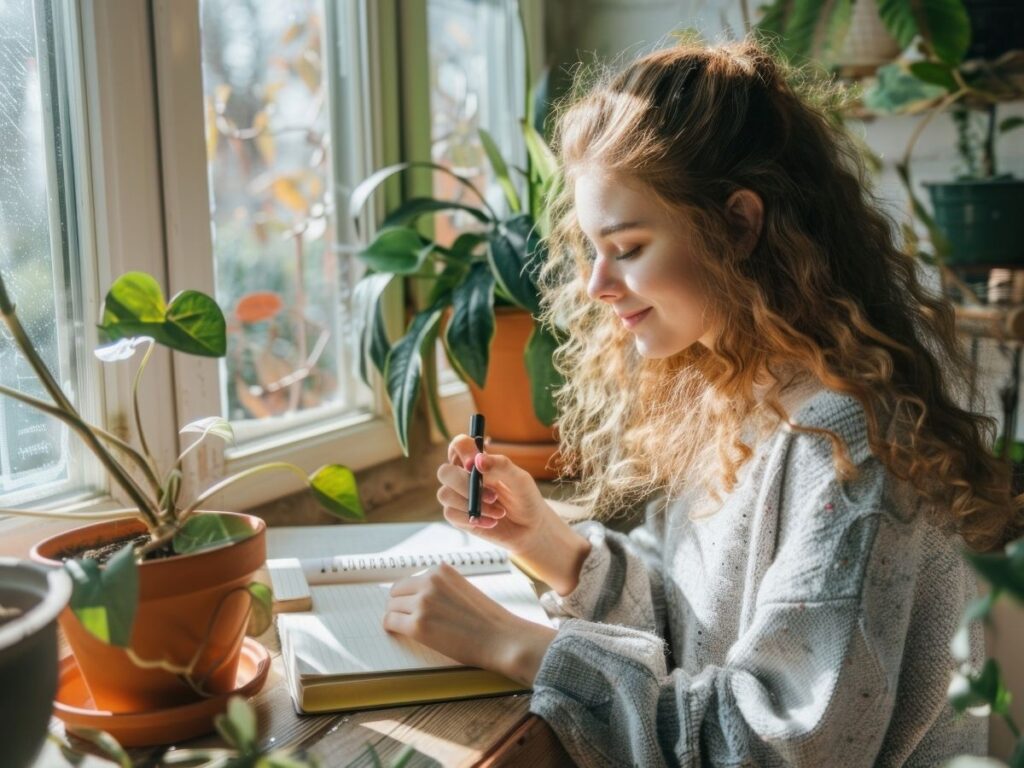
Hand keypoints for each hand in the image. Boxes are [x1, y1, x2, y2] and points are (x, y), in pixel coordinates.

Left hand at [382, 562, 555, 684]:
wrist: (502, 638)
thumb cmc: (487, 619)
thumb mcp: (462, 588)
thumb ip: (440, 587)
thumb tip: (415, 594)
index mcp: (440, 570)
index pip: (409, 580)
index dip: (409, 596)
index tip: (411, 605)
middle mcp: (429, 581)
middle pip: (396, 592)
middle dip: (401, 606)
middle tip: (409, 618)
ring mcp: (422, 603)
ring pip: (391, 607)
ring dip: (398, 617)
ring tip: (411, 628)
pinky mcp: (418, 625)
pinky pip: (390, 622)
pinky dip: (393, 628)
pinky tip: (401, 633)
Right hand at [436, 435, 591, 595]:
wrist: (529, 528)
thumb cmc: (525, 498)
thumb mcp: (519, 480)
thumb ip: (501, 465)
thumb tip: (478, 460)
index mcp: (477, 461)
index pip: (459, 445)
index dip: (462, 451)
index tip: (473, 466)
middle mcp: (463, 476)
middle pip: (444, 472)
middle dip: (465, 484)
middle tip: (493, 495)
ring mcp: (457, 496)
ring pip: (445, 495)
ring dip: (474, 505)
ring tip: (499, 512)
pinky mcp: (457, 516)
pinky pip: (451, 514)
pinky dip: (475, 519)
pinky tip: (492, 522)